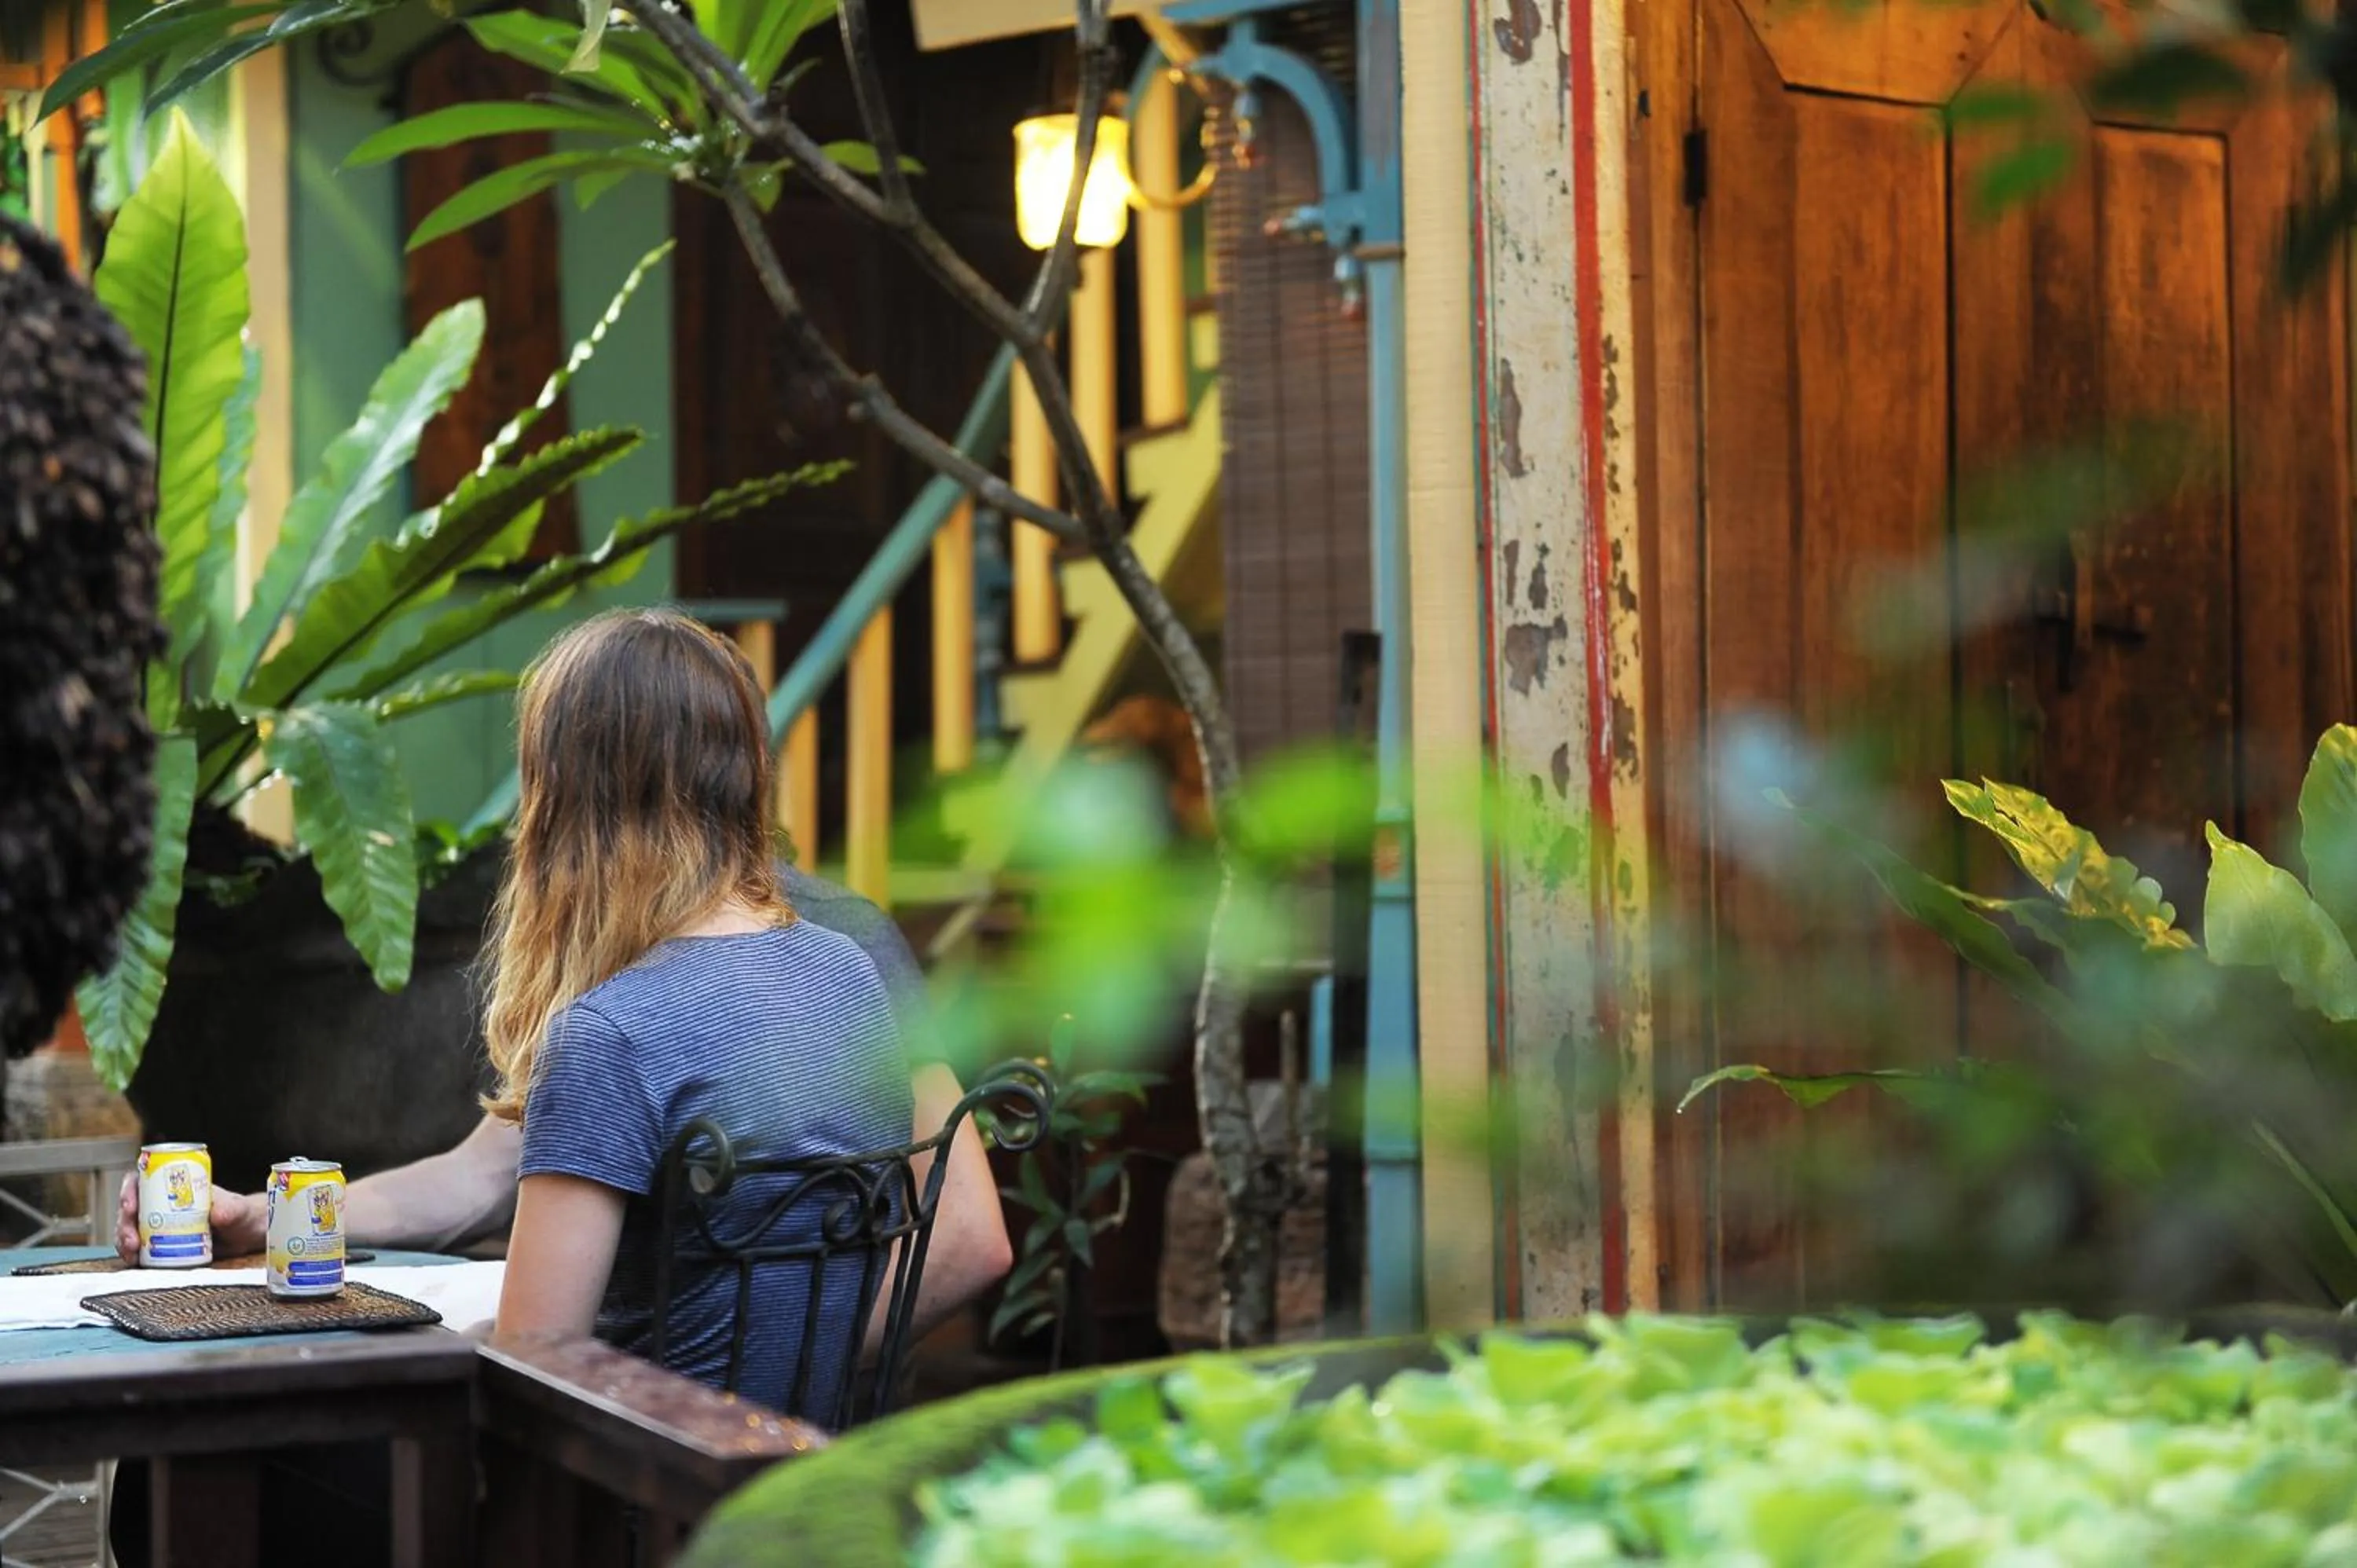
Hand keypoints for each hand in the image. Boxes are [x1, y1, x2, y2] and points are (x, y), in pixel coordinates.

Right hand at [114, 1172, 266, 1262]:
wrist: (246, 1236)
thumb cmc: (241, 1213)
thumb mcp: (238, 1209)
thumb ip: (231, 1210)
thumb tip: (219, 1215)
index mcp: (176, 1187)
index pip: (144, 1181)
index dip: (129, 1190)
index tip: (130, 1206)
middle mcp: (162, 1204)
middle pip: (132, 1208)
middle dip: (124, 1222)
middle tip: (131, 1239)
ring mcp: (159, 1225)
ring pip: (130, 1228)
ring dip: (124, 1240)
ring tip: (132, 1253)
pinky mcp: (161, 1244)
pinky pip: (139, 1248)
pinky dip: (132, 1254)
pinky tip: (134, 1261)